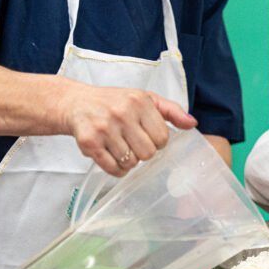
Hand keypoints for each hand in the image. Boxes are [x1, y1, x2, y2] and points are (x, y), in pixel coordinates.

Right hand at [62, 83, 196, 175]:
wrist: (76, 103)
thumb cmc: (115, 102)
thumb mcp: (145, 99)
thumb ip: (171, 111)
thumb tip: (192, 124)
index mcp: (140, 102)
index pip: (162, 138)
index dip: (157, 142)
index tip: (146, 136)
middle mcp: (122, 113)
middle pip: (148, 153)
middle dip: (143, 153)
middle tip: (133, 143)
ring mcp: (104, 128)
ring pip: (130, 163)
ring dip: (128, 161)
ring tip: (121, 148)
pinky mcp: (89, 142)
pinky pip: (113, 169)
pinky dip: (116, 170)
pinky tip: (112, 157)